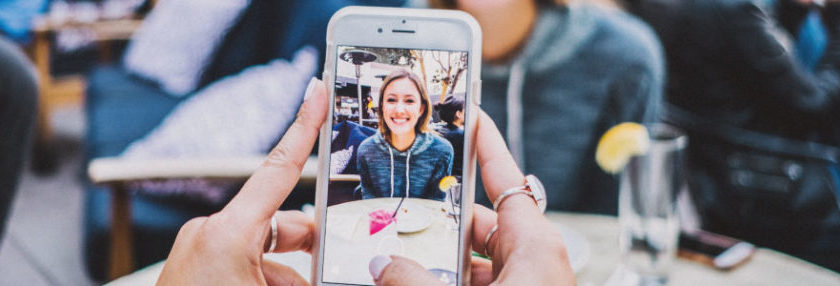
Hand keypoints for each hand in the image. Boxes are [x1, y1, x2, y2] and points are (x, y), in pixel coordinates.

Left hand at [157, 78, 326, 284]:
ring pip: (266, 250)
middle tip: (338, 263)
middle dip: (313, 247)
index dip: (303, 128)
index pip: (278, 169)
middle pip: (282, 224)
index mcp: (227, 234)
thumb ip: (307, 276)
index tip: (316, 93)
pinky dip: (269, 279)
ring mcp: (200, 251)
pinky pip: (245, 264)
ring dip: (291, 273)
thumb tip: (335, 270)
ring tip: (300, 283)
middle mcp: (211, 234)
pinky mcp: (196, 269)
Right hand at [369, 111, 575, 284]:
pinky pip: (479, 281)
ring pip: (474, 259)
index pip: (506, 178)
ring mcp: (524, 282)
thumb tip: (381, 266)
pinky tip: (414, 284)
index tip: (472, 113)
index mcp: (534, 245)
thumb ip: (415, 280)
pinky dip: (448, 279)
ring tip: (399, 260)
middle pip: (478, 223)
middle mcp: (531, 260)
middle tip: (398, 218)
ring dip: (438, 261)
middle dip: (437, 222)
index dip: (486, 144)